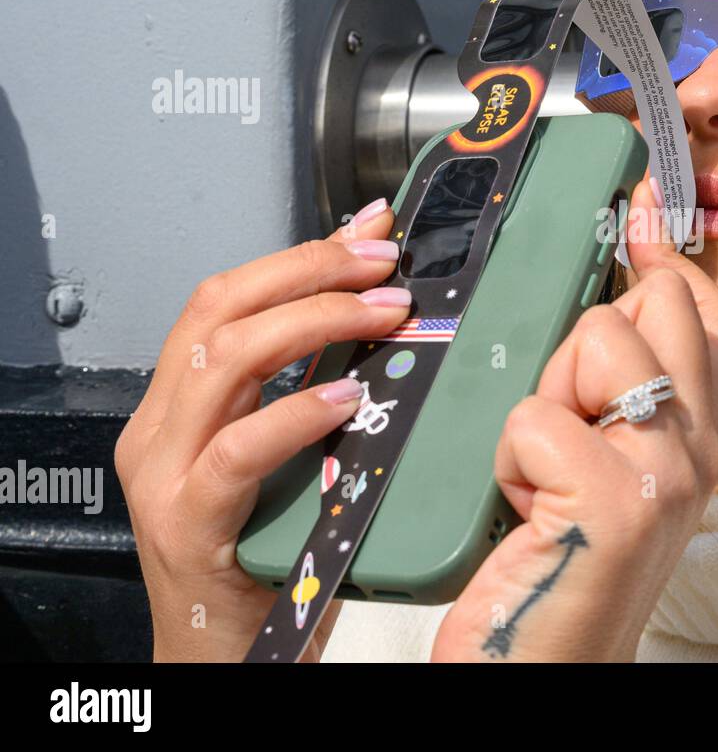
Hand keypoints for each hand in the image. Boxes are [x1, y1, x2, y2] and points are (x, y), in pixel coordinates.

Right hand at [115, 200, 410, 661]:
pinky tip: (348, 397)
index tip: (368, 228)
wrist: (224, 659)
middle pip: (221, 309)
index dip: (299, 253)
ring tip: (384, 311)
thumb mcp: (287, 458)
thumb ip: (310, 391)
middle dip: (309, 268)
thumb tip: (377, 319)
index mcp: (182, 405)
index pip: (227, 297)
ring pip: (224, 359)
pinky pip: (240, 450)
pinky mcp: (191, 525)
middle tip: (385, 260)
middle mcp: (162, 429)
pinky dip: (297, 413)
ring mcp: (167, 475)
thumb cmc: (263, 559)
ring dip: (313, 320)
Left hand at [430, 177, 717, 661]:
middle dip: (584, 342)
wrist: (543, 663)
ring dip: (541, 402)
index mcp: (693, 433)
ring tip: (542, 470)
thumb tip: (610, 295)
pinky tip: (526, 505)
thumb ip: (616, 389)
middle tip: (567, 414)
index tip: (638, 207)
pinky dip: (509, 457)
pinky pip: (536, 414)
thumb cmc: (560, 559)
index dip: (666, 252)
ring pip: (593, 342)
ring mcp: (665, 472)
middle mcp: (695, 447)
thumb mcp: (604, 465)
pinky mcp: (617, 499)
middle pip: (649, 305)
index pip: (705, 309)